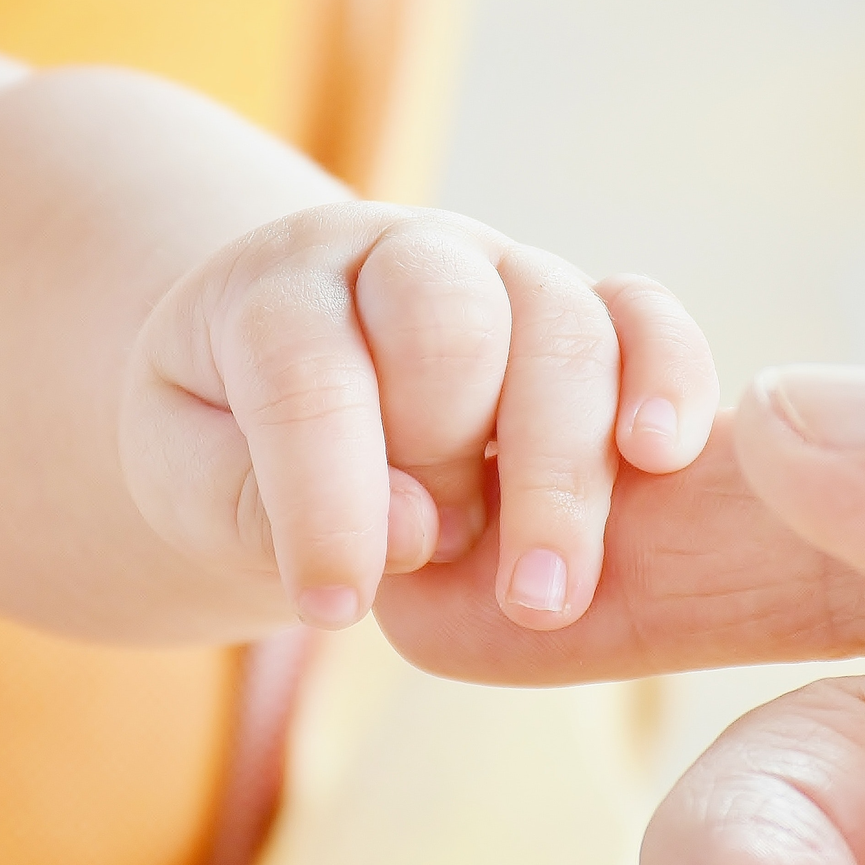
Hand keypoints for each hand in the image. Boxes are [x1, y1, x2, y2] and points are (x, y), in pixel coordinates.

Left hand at [122, 202, 716, 630]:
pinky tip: (657, 456)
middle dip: (452, 461)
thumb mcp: (196, 484)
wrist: (290, 386)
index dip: (324, 499)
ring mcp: (506, 274)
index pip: (307, 376)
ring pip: (561, 329)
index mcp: (281, 290)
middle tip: (440, 568)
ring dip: (561, 471)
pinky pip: (646, 314)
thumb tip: (414, 531)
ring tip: (545, 595)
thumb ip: (267, 509)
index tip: (334, 608)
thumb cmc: (234, 446)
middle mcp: (403, 257)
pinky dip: (667, 376)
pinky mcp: (588, 308)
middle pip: (451, 326)